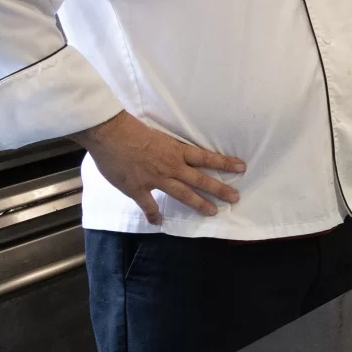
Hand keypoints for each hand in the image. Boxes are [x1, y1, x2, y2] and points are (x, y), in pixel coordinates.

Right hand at [73, 111, 245, 223]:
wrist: (110, 133)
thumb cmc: (131, 129)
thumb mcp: (159, 135)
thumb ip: (170, 146)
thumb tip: (177, 151)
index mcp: (177, 150)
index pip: (207, 157)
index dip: (225, 163)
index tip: (241, 167)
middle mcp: (171, 166)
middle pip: (201, 179)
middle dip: (220, 189)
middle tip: (235, 198)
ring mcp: (156, 179)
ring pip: (183, 194)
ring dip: (199, 204)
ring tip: (213, 212)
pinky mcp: (138, 188)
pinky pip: (149, 205)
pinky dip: (154, 214)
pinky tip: (159, 222)